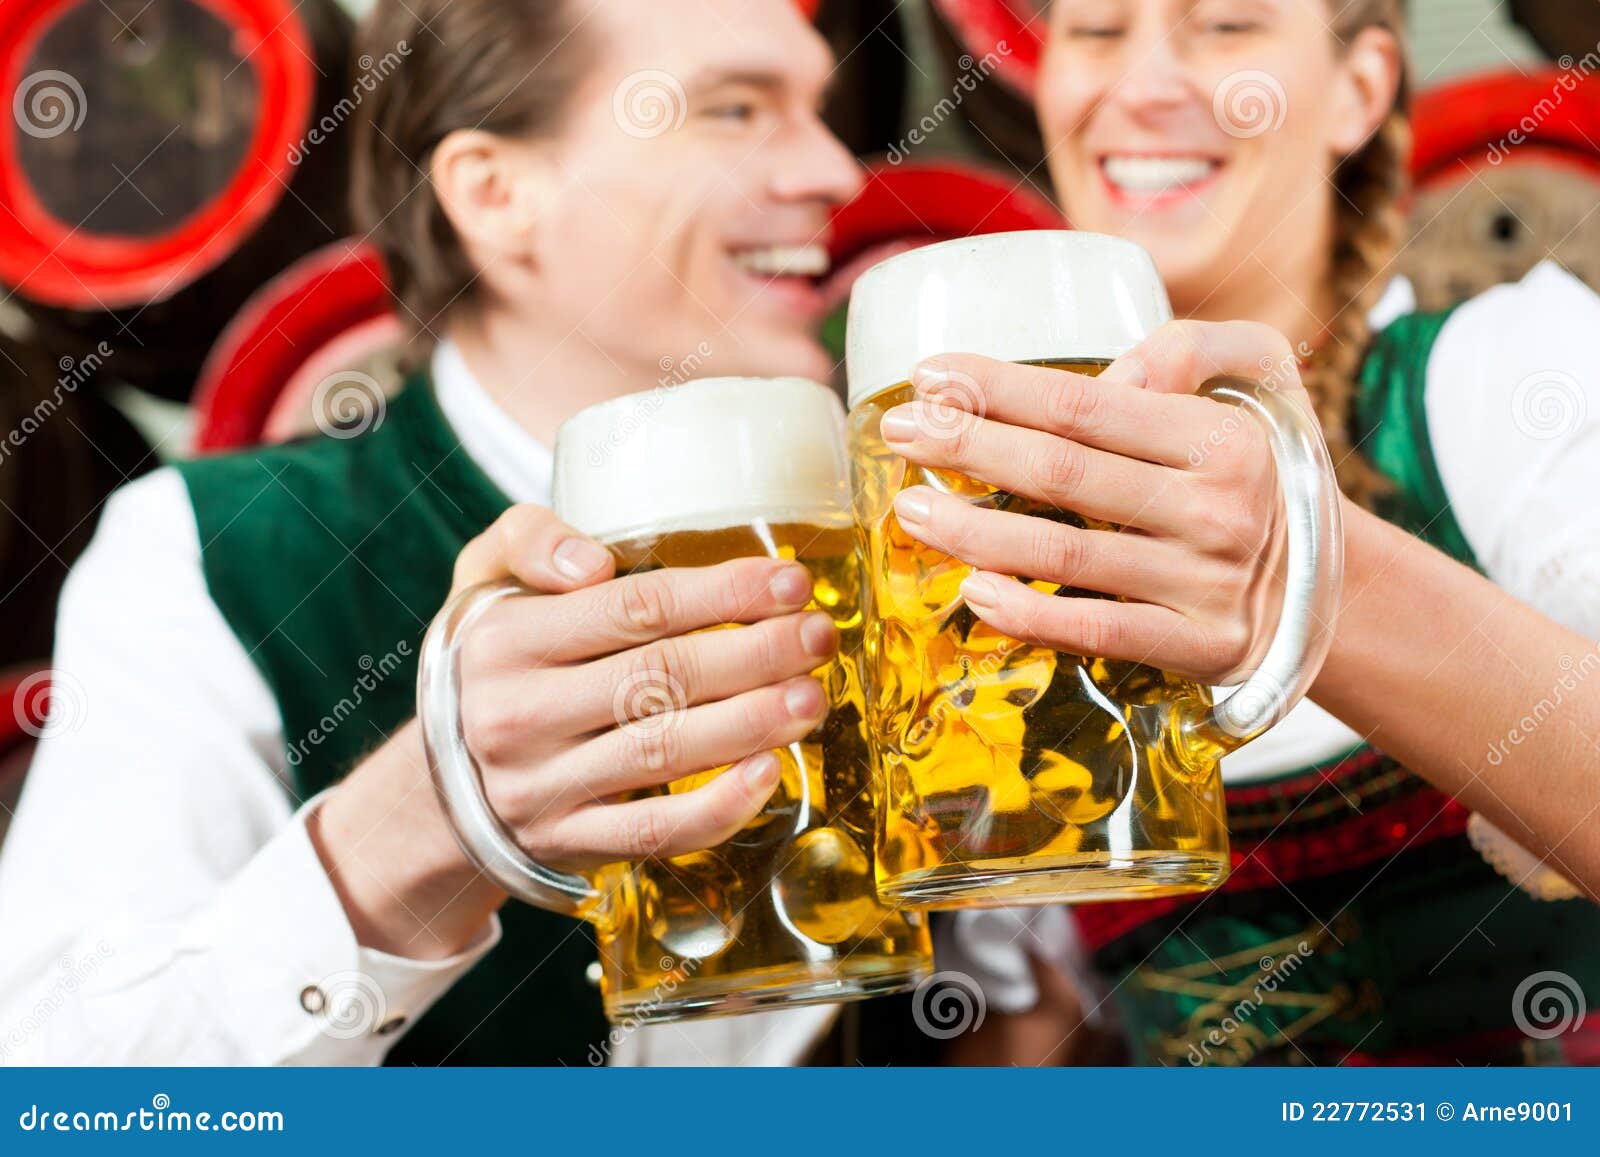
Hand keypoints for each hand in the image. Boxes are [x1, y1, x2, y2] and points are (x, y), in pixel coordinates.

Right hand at [313, 504, 835, 956]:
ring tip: (813, 697)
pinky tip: (771, 774)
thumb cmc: (493, 659)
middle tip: (818, 636)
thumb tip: (596, 561)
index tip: (789, 582)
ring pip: (665, 750)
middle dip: (755, 654)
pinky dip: (718, 807)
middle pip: (661, 676)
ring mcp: (542, 787)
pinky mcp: (569, 844)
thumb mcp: (485, 579)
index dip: (722, 593)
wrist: (441, 780)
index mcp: (507, 638)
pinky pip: (654, 830)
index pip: (635, 607)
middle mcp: (519, 714)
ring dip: (753, 723)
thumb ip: (531, 539)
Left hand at [880, 320, 1304, 683]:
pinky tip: (973, 593)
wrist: (1329, 590)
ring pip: (1066, 553)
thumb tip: (1115, 370)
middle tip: (900, 432)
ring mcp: (1205, 585)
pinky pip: (1097, 630)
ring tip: (912, 511)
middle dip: (968, 446)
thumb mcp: (1261, 388)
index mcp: (1221, 438)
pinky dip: (1030, 614)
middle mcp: (1216, 509)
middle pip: (1063, 472)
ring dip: (975, 531)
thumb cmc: (1266, 477)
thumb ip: (1195, 351)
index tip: (931, 375)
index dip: (999, 388)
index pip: (1086, 406)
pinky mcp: (1197, 648)